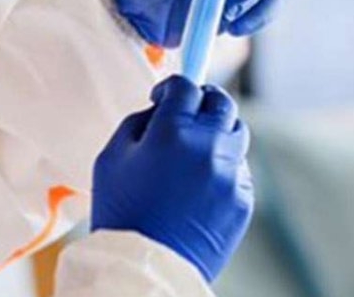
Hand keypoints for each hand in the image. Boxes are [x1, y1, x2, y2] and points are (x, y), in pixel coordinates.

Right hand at [92, 77, 253, 281]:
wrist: (146, 266)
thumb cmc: (121, 213)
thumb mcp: (110, 159)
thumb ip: (137, 123)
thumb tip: (160, 110)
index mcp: (173, 131)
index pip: (185, 86)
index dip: (173, 86)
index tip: (165, 96)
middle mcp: (208, 146)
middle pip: (221, 102)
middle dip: (204, 100)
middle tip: (190, 111)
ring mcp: (230, 173)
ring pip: (236, 134)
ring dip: (218, 133)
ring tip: (196, 151)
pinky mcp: (243, 199)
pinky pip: (238, 170)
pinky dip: (223, 169)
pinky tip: (200, 186)